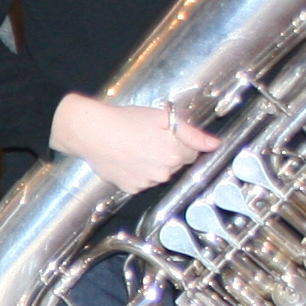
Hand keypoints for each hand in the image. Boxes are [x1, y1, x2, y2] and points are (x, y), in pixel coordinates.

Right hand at [50, 93, 218, 195]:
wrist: (91, 132)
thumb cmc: (125, 120)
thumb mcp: (162, 118)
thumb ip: (192, 134)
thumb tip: (214, 145)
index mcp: (175, 154)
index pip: (192, 153)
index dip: (180, 142)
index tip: (166, 135)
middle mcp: (164, 172)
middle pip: (176, 165)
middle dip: (167, 153)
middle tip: (147, 138)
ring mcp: (146, 182)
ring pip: (159, 174)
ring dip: (152, 164)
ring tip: (135, 148)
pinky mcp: (130, 188)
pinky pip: (142, 182)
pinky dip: (137, 172)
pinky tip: (127, 158)